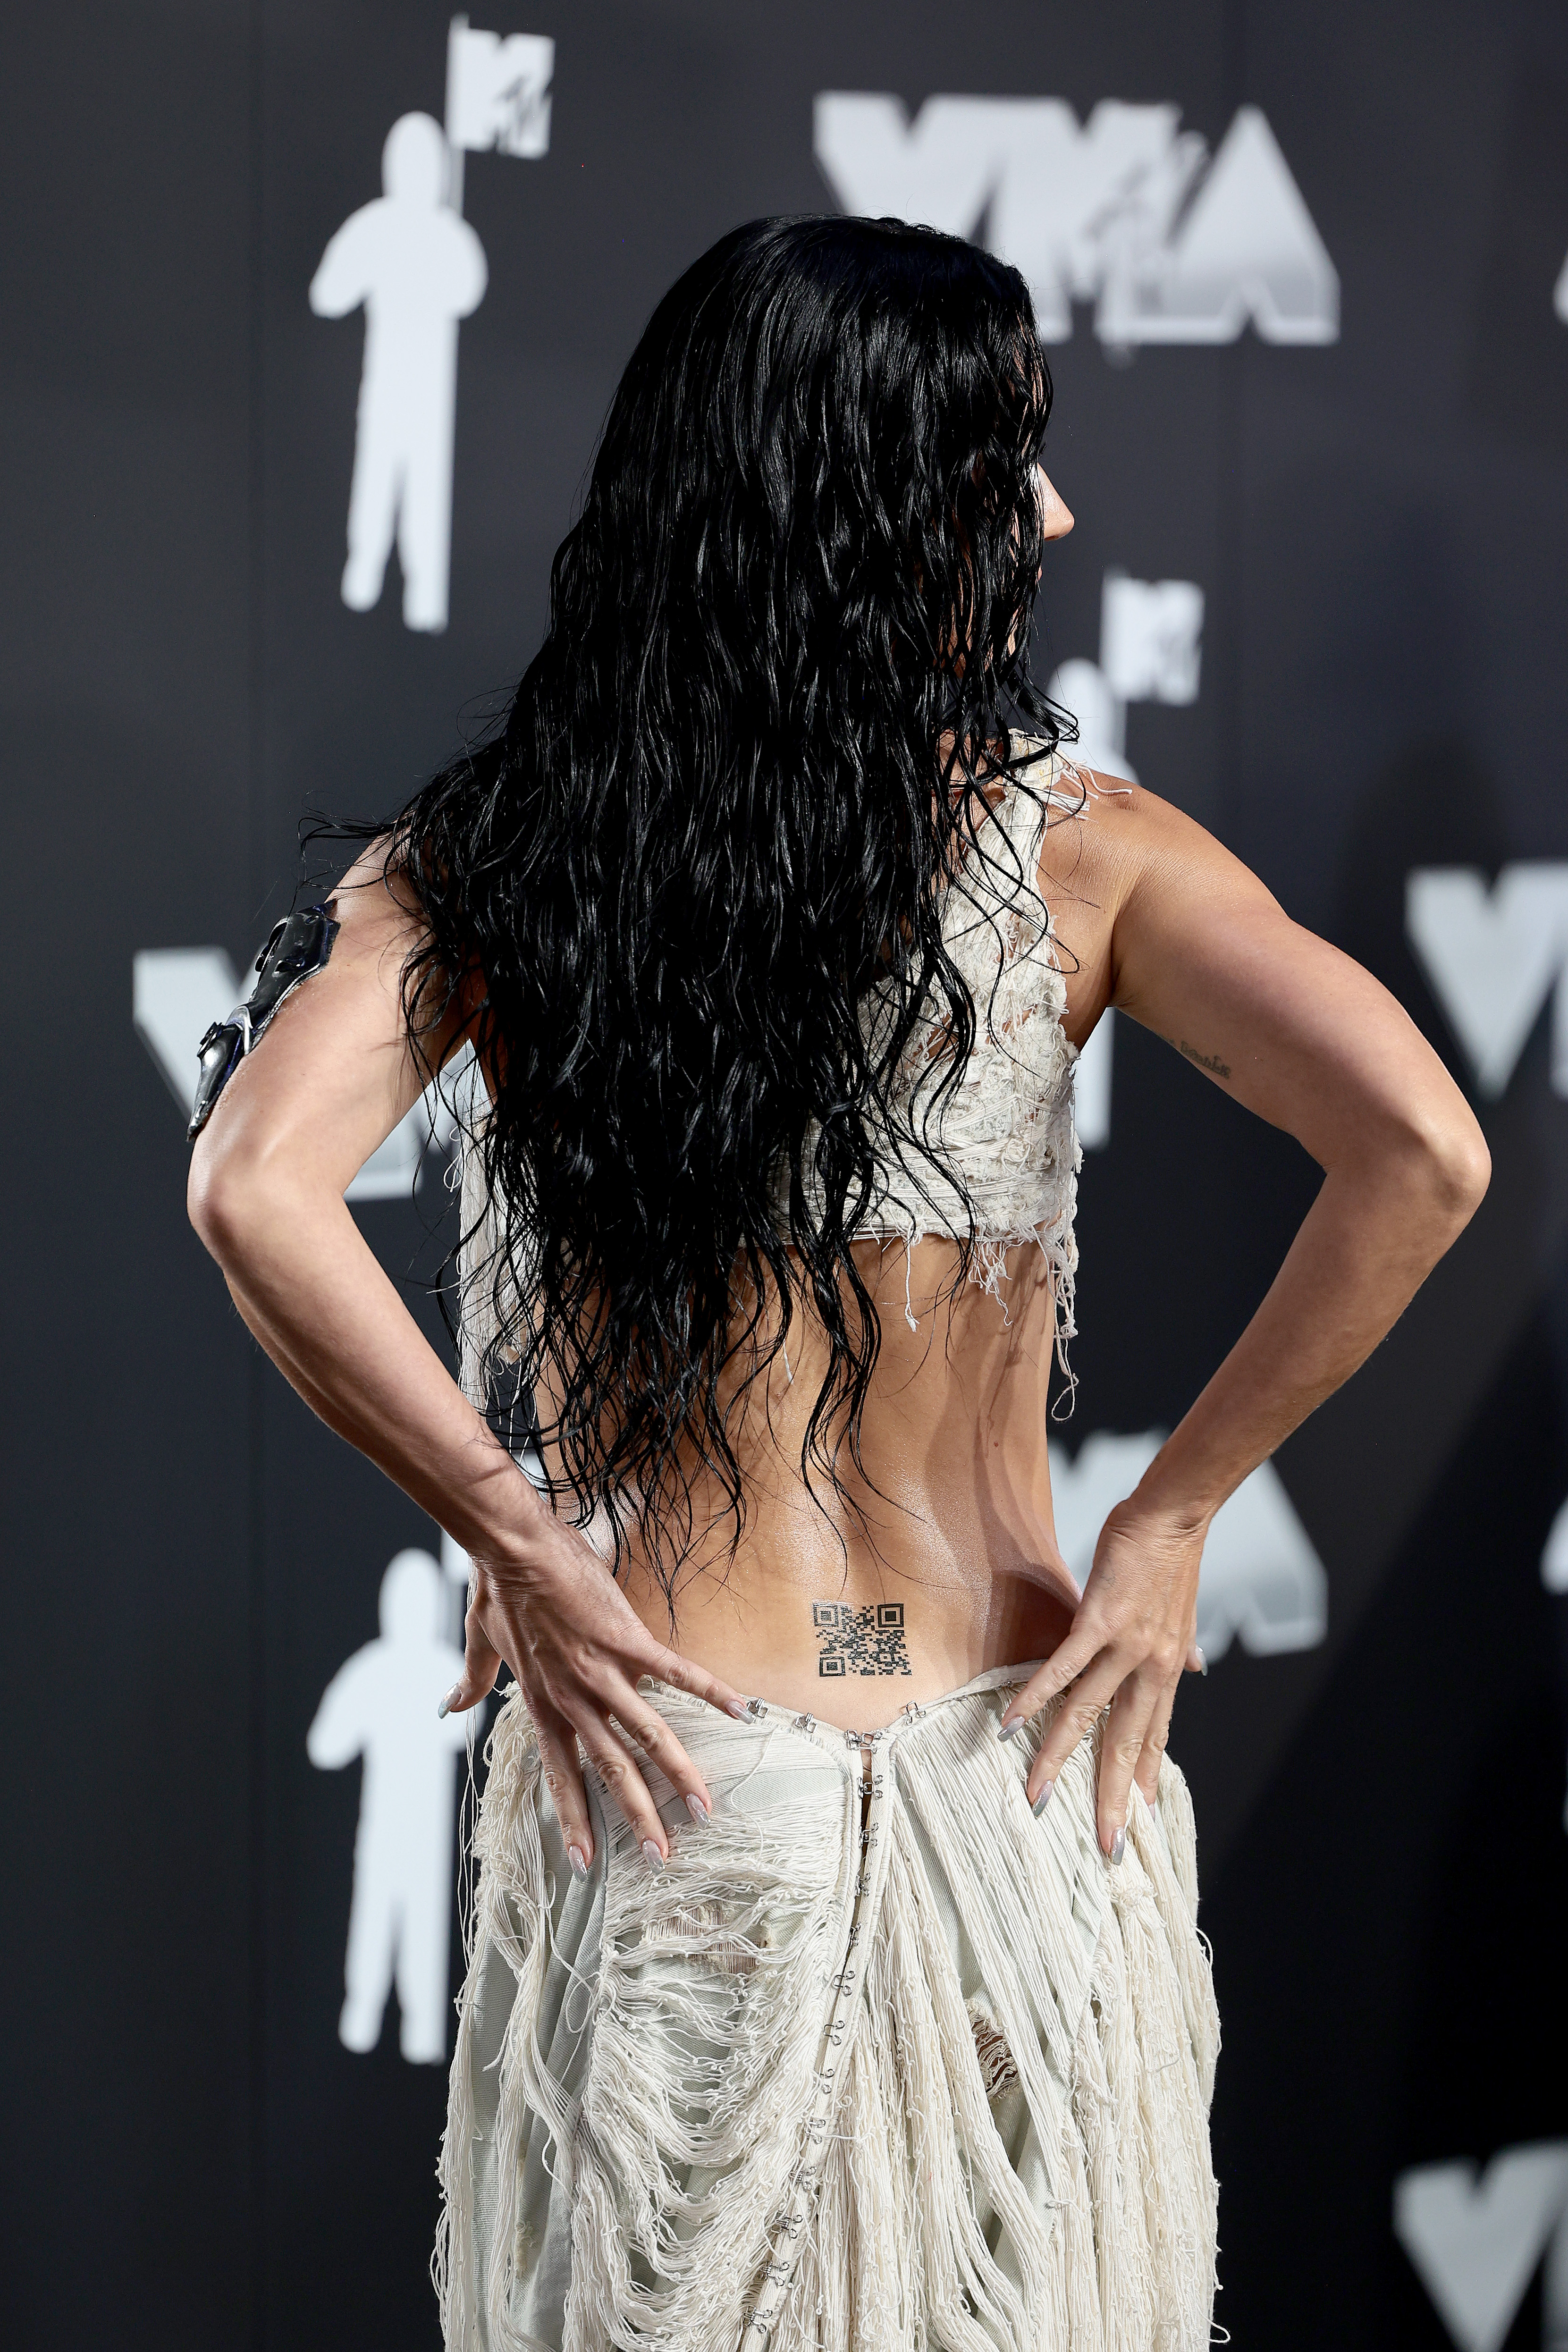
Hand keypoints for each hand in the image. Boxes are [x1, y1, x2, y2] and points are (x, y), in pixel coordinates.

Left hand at [441, 1510, 748, 1875]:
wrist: (515, 1548)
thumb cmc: (499, 1590)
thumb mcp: (479, 1643)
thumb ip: (471, 1681)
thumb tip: (447, 1707)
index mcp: (542, 1703)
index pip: (561, 1775)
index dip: (574, 1819)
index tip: (586, 1863)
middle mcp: (573, 1697)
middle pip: (611, 1769)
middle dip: (638, 1816)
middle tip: (661, 1857)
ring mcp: (602, 1670)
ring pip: (646, 1734)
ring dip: (677, 1774)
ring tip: (702, 1807)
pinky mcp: (627, 1638)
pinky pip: (675, 1671)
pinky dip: (708, 1690)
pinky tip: (740, 1710)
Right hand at [999, 1492, 1207, 1856]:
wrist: (1171, 1518)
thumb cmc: (1170, 1559)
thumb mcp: (1185, 1615)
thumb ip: (1181, 1649)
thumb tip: (1194, 1669)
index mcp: (1166, 1670)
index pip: (1155, 1736)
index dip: (1148, 1779)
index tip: (1141, 1818)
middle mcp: (1149, 1668)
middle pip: (1126, 1744)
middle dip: (1113, 1797)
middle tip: (1103, 1843)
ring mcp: (1125, 1647)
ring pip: (1088, 1716)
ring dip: (1059, 1759)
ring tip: (1037, 1794)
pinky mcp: (1099, 1622)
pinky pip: (1064, 1669)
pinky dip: (1035, 1698)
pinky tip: (1011, 1724)